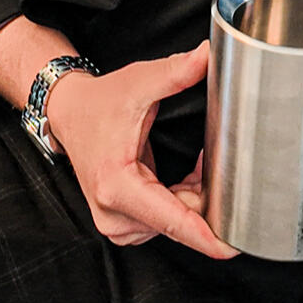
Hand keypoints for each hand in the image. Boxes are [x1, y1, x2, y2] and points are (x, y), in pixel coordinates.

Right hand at [46, 40, 236, 258]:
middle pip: (178, 221)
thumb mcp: (139, 82)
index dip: (206, 237)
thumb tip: (206, 55)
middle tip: (224, 166)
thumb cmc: (100, 103)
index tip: (232, 247)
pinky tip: (191, 174)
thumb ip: (176, 71)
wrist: (70, 114)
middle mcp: (114, 213)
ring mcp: (116, 221)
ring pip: (175, 222)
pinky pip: (166, 219)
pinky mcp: (123, 221)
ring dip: (195, 197)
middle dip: (208, 200)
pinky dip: (183, 198)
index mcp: (117, 186)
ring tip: (201, 163)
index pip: (173, 222)